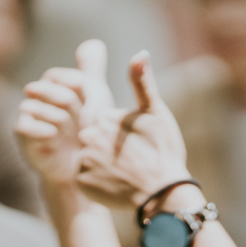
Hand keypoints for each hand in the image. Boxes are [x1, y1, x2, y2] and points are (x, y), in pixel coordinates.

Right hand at [16, 40, 113, 188]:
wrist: (78, 165)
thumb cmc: (87, 130)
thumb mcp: (96, 96)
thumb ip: (93, 70)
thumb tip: (94, 42)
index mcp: (53, 82)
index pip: (69, 78)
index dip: (83, 95)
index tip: (89, 107)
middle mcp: (36, 93)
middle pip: (61, 93)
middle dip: (76, 112)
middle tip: (80, 125)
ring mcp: (27, 112)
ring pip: (50, 110)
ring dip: (66, 127)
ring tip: (70, 137)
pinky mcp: (21, 132)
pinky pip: (29, 125)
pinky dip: (48, 133)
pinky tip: (56, 140)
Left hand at [74, 52, 192, 215]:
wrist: (163, 193)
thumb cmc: (164, 151)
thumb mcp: (156, 112)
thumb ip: (142, 83)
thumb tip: (139, 53)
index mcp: (104, 116)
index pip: (105, 124)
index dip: (121, 136)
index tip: (136, 147)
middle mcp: (88, 135)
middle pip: (94, 141)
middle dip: (109, 151)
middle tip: (131, 163)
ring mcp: (83, 160)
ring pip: (89, 160)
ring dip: (102, 167)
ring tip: (123, 175)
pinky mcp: (81, 183)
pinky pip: (85, 181)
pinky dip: (97, 184)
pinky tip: (114, 186)